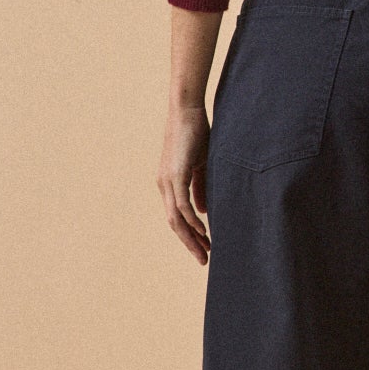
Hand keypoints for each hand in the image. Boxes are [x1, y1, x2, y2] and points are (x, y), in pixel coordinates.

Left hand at [158, 101, 210, 263]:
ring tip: (204, 251)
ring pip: (176, 218)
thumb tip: (203, 211)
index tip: (203, 248)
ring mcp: (167, 181)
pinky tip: (202, 230)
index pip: (177, 217)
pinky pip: (181, 204)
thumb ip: (201, 189)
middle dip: (190, 242)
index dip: (189, 234)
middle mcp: (164, 185)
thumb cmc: (196, 134)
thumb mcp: (202, 166)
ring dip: (190, 236)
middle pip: (174, 223)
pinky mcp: (175, 174)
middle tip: (203, 259)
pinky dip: (191, 219)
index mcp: (169, 184)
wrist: (187, 111)